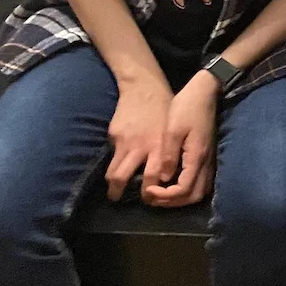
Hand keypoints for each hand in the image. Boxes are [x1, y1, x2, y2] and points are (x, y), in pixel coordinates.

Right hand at [105, 76, 172, 200]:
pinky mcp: (113, 135)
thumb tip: (166, 175)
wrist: (144, 87)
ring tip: (113, 189)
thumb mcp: (174, 131)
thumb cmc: (166, 109)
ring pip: (111, 171)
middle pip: (122, 178)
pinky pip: (112, 154)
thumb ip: (169, 153)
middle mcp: (139, 147)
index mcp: (159, 147)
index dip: (148, 192)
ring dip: (111, 183)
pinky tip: (119, 159)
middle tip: (118, 198)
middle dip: (118, 193)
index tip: (148, 197)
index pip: (151, 178)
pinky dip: (115, 160)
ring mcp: (123, 141)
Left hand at [140, 71, 218, 208]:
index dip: (165, 196)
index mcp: (196, 156)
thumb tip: (162, 177)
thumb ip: (168, 155)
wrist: (205, 91)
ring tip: (161, 193)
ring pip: (199, 191)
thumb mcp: (172, 129)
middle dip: (172, 202)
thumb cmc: (187, 107)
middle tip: (152, 197)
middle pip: (193, 196)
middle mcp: (205, 162)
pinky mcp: (208, 157)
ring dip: (179, 198)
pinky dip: (186, 189)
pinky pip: (200, 182)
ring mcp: (209, 160)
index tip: (148, 191)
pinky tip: (173, 183)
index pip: (183, 189)